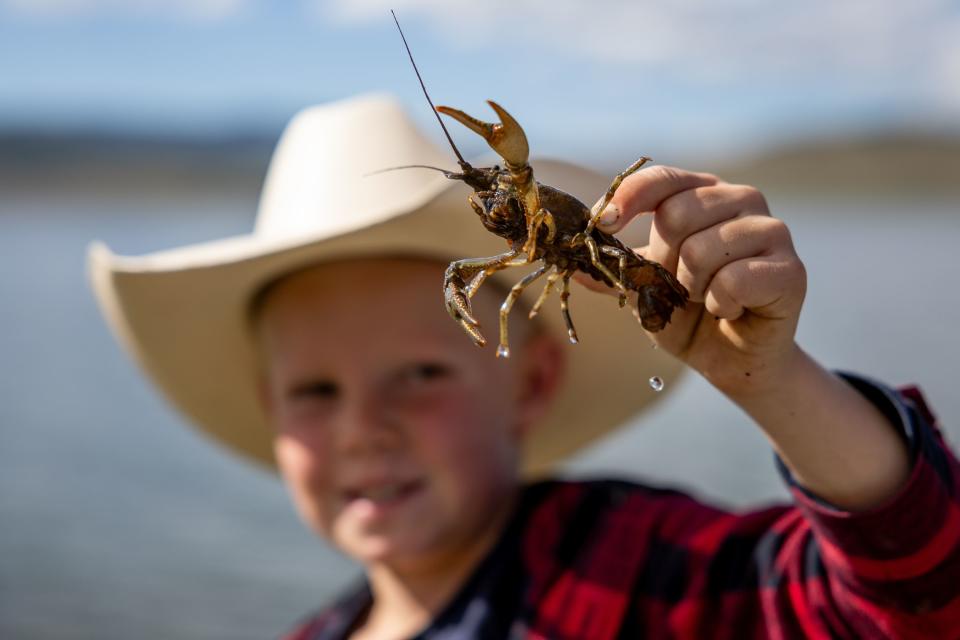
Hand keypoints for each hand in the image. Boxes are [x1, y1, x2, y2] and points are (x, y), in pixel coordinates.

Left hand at [578, 165, 806, 396]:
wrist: (730, 359)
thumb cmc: (687, 315)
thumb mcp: (642, 289)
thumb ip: (614, 270)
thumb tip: (574, 265)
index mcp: (702, 194)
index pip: (662, 178)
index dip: (629, 196)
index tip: (604, 224)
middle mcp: (741, 200)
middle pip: (679, 214)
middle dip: (666, 262)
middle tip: (680, 287)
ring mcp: (771, 231)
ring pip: (704, 249)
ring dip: (692, 288)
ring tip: (706, 299)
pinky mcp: (791, 268)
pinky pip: (735, 279)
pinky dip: (720, 304)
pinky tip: (729, 310)